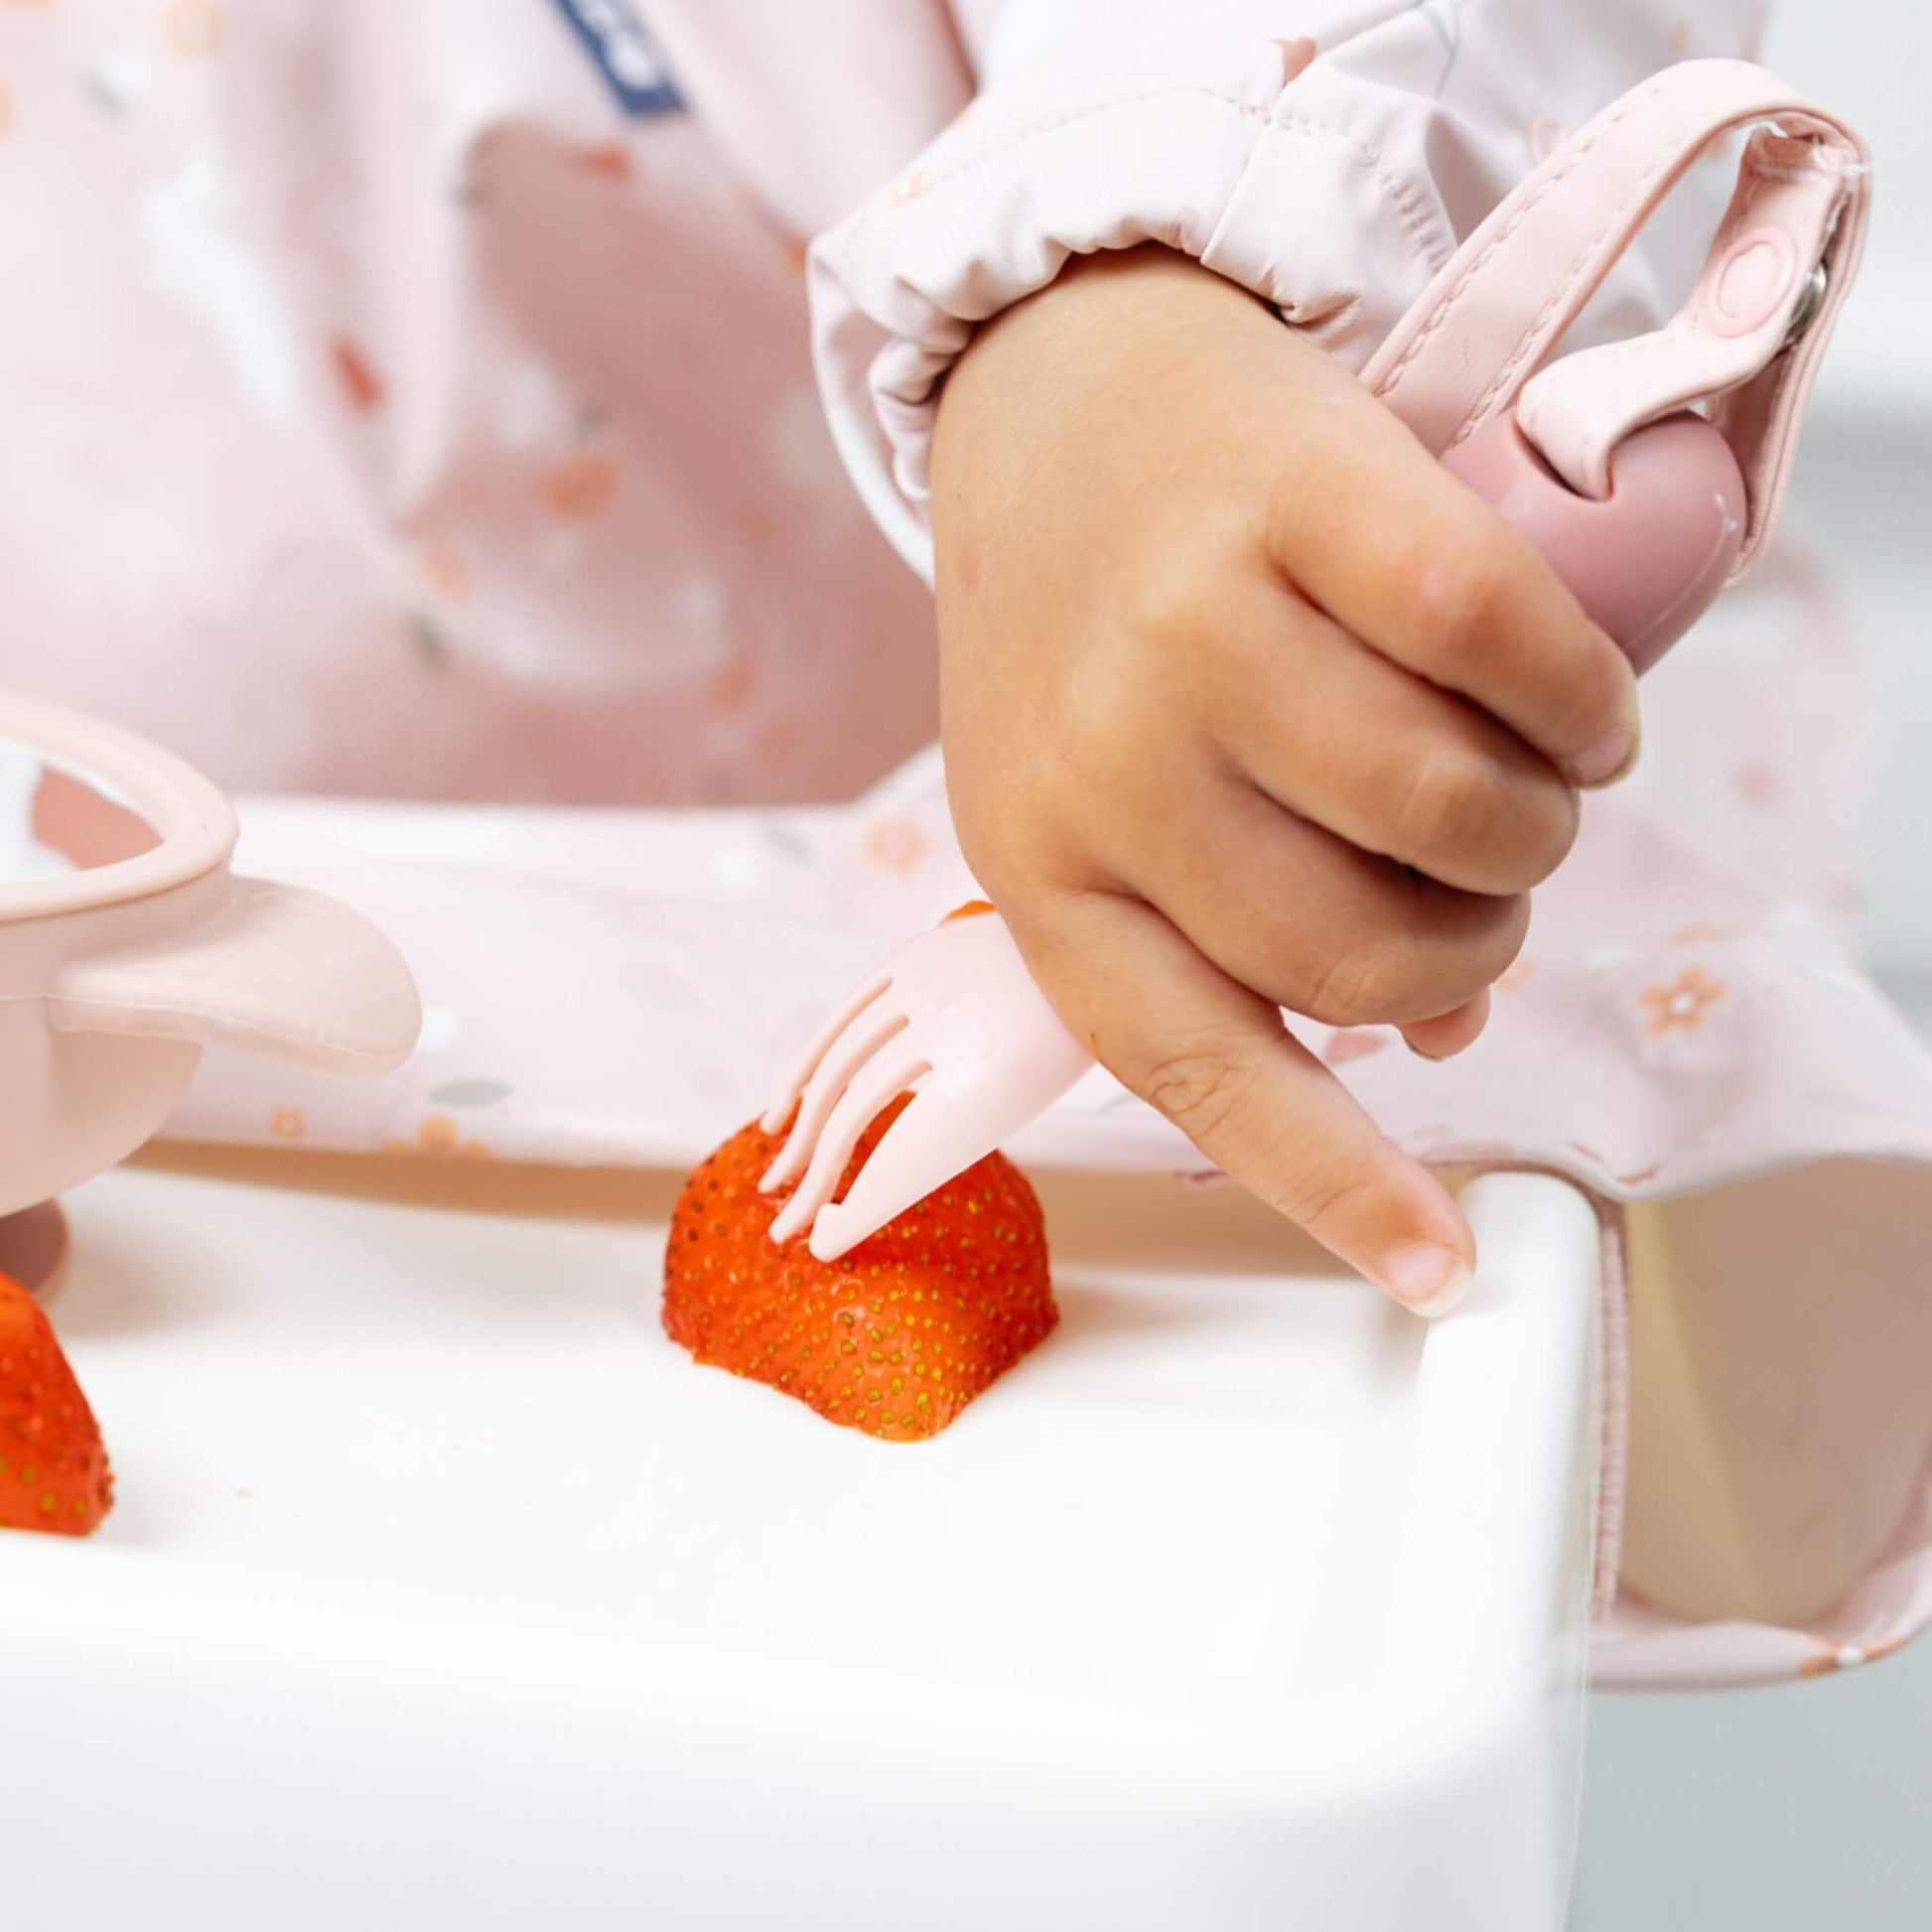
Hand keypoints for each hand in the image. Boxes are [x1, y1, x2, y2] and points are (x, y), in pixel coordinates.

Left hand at [929, 246, 1639, 1312]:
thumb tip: (1438, 1048)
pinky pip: (1497, 642)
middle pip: (1360, 955)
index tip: (1443, 1274)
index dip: (1334, 1184)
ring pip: (1445, 813)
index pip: (1193, 1065)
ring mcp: (1190, 625)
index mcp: (1041, 868)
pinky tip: (1582, 713)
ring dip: (1534, 835)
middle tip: (1486, 889)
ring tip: (1529, 798)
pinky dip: (1580, 704)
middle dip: (1470, 951)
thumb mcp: (1107, 797)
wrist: (1054, 392)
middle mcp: (1098, 764)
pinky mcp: (1294, 491)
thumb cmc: (1097, 623)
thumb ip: (1244, 927)